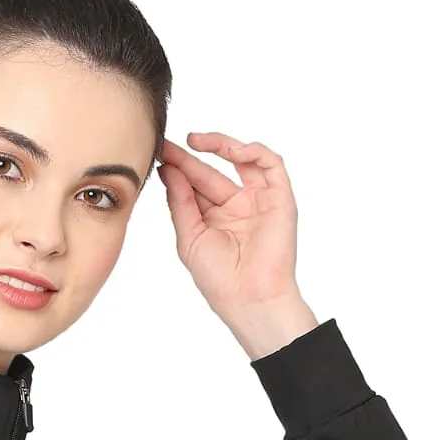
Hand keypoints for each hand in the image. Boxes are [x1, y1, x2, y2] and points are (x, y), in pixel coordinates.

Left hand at [157, 132, 306, 326]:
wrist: (248, 297)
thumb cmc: (218, 278)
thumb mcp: (189, 236)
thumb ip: (180, 202)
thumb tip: (168, 170)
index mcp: (213, 219)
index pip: (194, 186)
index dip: (177, 169)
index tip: (159, 155)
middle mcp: (236, 207)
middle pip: (212, 172)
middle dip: (189, 157)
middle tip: (168, 145)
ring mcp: (259, 201)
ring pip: (242, 161)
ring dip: (220, 146)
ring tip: (194, 141)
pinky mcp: (280, 198)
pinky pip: (271, 164)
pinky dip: (253, 152)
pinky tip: (231, 151)